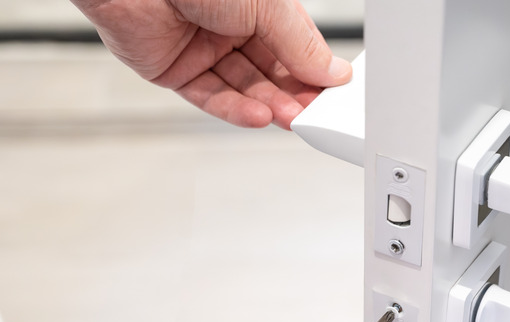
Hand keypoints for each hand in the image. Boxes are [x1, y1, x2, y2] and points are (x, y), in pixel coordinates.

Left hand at [72, 0, 352, 129]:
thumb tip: (332, 71)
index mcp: (257, 5)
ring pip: (243, 87)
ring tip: (293, 121)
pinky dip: (235, 110)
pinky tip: (259, 118)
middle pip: (270, 70)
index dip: (314, 70)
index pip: (294, 45)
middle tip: (316, 115)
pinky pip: (211, 96)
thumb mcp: (266, 5)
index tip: (334, 93)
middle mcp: (230, 25)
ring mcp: (202, 48)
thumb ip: (299, 42)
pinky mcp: (175, 70)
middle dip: (294, 94)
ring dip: (269, 106)